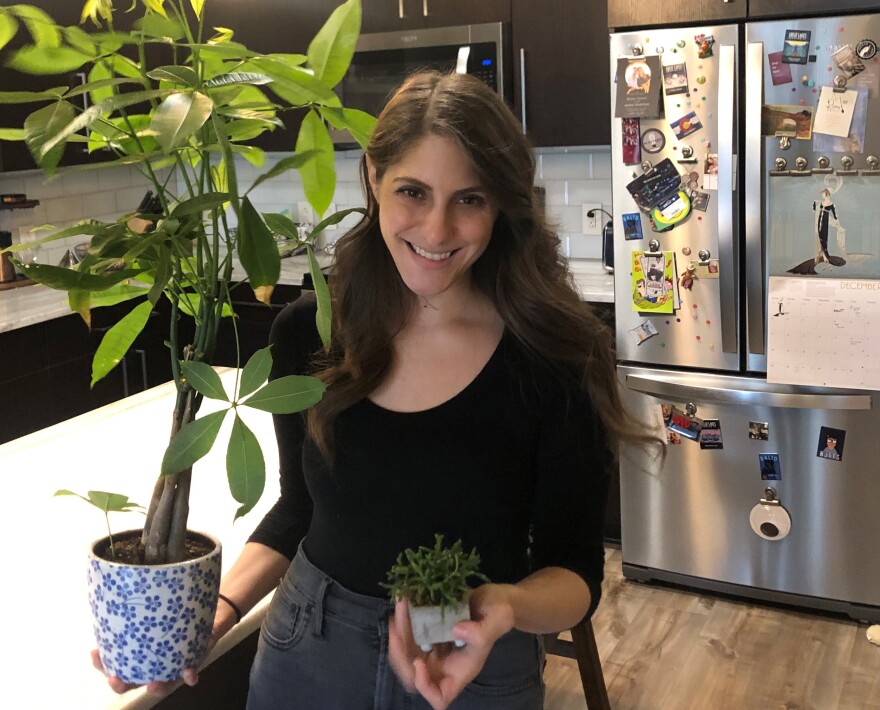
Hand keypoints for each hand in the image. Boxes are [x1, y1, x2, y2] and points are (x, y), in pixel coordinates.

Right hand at [91, 609, 232, 695]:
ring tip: (152, 684)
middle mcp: (153, 663)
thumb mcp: (155, 604)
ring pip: (161, 684)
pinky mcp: (193, 662)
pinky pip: (190, 674)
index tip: (94, 652)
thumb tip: (115, 582)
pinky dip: (189, 675)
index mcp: (139, 651)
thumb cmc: (174, 607)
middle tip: (115, 679)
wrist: (206, 609)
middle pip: (133, 680)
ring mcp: (172, 666)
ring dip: (156, 687)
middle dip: (122, 684)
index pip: (115, 662)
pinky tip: (188, 672)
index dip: (101, 662)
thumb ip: (140, 600)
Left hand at [387, 585, 515, 709]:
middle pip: (413, 676)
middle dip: (400, 653)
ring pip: (406, 653)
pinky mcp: (427, 634)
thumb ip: (482, 631)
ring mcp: (434, 650)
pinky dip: (403, 620)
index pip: (439, 697)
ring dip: (398, 632)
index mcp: (461, 670)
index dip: (425, 686)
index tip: (419, 662)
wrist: (493, 597)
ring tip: (400, 606)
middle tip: (397, 627)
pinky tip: (404, 600)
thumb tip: (457, 631)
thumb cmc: (500, 613)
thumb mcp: (499, 619)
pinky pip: (408, 634)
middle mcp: (444, 665)